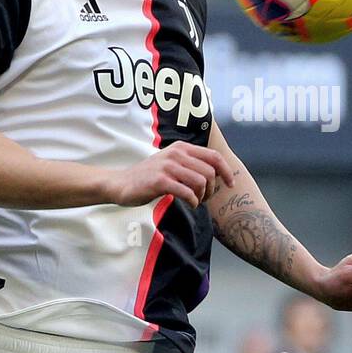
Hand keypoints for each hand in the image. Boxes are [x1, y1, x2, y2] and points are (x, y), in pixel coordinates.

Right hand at [109, 141, 234, 208]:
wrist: (121, 184)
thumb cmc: (149, 177)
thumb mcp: (171, 163)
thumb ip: (190, 164)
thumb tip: (216, 174)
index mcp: (181, 147)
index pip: (214, 156)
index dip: (226, 171)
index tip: (230, 184)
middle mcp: (176, 153)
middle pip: (210, 171)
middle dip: (212, 188)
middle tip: (205, 198)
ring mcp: (168, 166)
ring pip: (201, 182)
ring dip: (203, 196)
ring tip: (196, 201)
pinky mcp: (160, 181)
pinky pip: (187, 192)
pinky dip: (194, 202)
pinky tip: (191, 205)